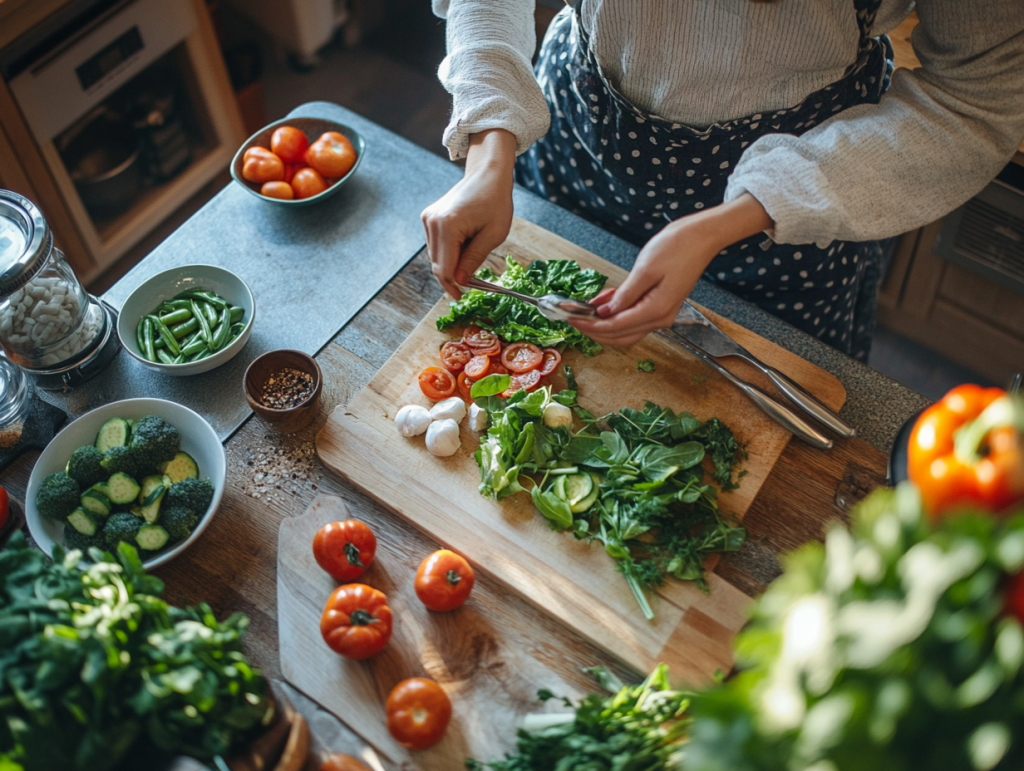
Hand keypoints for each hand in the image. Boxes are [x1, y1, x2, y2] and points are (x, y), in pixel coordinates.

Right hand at [421, 129, 516, 298]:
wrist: (487, 174)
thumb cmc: (495, 201)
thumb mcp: (492, 236)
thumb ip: (473, 260)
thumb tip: (460, 281)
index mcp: (447, 226)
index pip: (444, 269)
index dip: (451, 286)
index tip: (460, 297)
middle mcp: (432, 222)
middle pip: (437, 264)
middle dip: (452, 276)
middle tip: (471, 282)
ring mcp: (428, 219)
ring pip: (436, 256)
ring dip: (451, 263)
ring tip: (473, 253)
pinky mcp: (429, 217)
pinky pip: (436, 245)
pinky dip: (449, 251)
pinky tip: (465, 243)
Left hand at [571, 193, 773, 346]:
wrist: (701, 237)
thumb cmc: (677, 247)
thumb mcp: (645, 269)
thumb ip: (625, 295)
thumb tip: (605, 312)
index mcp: (657, 310)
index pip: (616, 327)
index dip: (591, 325)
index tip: (571, 318)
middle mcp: (661, 318)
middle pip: (620, 336)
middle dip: (595, 330)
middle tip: (573, 318)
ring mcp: (661, 313)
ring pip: (626, 330)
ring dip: (604, 324)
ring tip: (584, 310)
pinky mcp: (659, 305)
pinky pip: (633, 317)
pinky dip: (616, 313)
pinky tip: (603, 301)